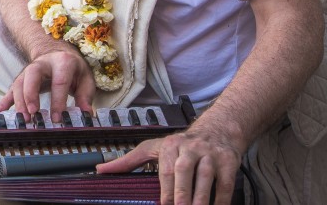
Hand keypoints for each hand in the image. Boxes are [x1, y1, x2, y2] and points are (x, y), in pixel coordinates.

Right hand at [0, 47, 94, 122]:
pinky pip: (12, 88)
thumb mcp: (85, 78)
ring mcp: (29, 70)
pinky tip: (1, 110)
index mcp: (62, 62)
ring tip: (24, 119)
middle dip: (31, 93)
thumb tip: (86, 114)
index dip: (58, 100)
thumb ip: (85, 95)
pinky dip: (6, 99)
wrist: (58, 53)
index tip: (57, 118)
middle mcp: (43, 63)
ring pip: (20, 82)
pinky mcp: (22, 78)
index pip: (59, 81)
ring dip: (19, 100)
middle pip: (32, 75)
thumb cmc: (73, 69)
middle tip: (33, 112)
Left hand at [97, 130, 241, 204]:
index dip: (165, 191)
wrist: (218, 129)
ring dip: (202, 199)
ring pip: (206, 179)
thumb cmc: (181, 144)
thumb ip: (128, 161)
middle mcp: (189, 148)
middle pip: (184, 172)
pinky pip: (226, 184)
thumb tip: (100, 169)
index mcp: (169, 146)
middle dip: (181, 193)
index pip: (165, 171)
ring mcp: (210, 155)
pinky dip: (222, 199)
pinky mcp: (228, 162)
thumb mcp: (153, 148)